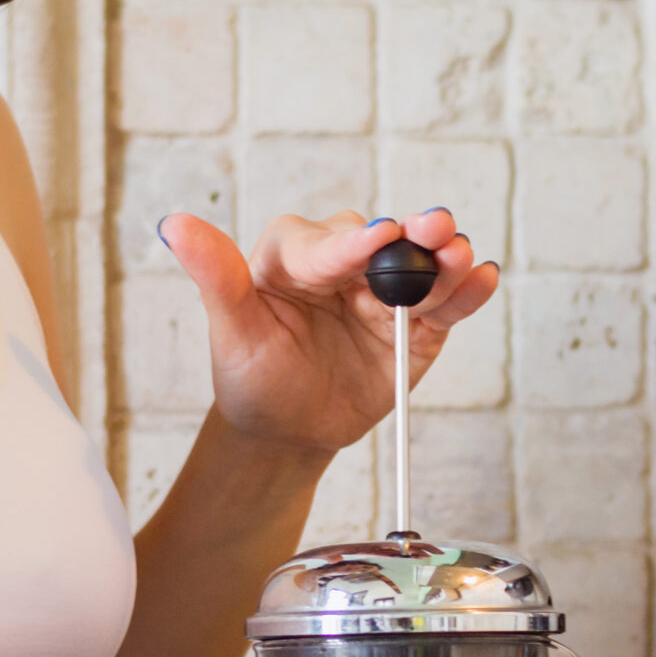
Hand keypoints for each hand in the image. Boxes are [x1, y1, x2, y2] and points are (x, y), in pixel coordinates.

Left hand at [158, 209, 499, 456]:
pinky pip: (445, 304)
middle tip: (434, 229)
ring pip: (422, 266)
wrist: (287, 431)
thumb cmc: (253, 377)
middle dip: (412, 235)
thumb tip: (174, 225)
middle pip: (386, 240)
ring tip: (461, 256)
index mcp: (296, 255)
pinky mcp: (418, 326)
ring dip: (445, 258)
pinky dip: (466, 291)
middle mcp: (346, 262)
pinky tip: (481, 280)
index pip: (327, 244)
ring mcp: (385, 291)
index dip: (353, 243)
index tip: (378, 238)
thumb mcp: (231, 331)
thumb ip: (215, 277)